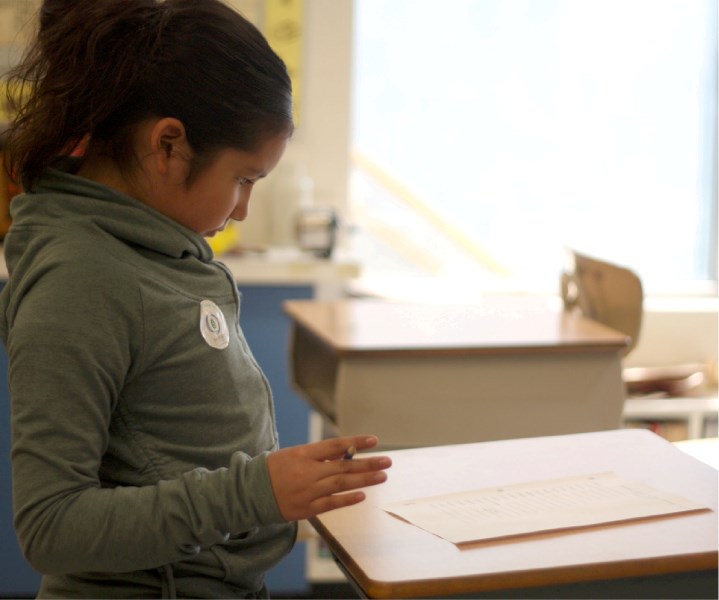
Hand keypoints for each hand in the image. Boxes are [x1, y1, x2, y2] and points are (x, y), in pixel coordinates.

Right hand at [267, 435, 391, 520]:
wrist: (250, 493)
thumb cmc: (274, 470)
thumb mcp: (294, 454)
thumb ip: (319, 454)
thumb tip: (346, 451)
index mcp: (303, 454)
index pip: (335, 446)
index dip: (356, 443)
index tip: (374, 440)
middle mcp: (308, 472)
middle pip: (344, 466)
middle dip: (368, 463)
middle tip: (387, 461)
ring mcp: (308, 491)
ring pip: (341, 484)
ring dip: (364, 480)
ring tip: (382, 476)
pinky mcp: (306, 508)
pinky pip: (331, 503)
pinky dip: (347, 499)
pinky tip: (362, 495)